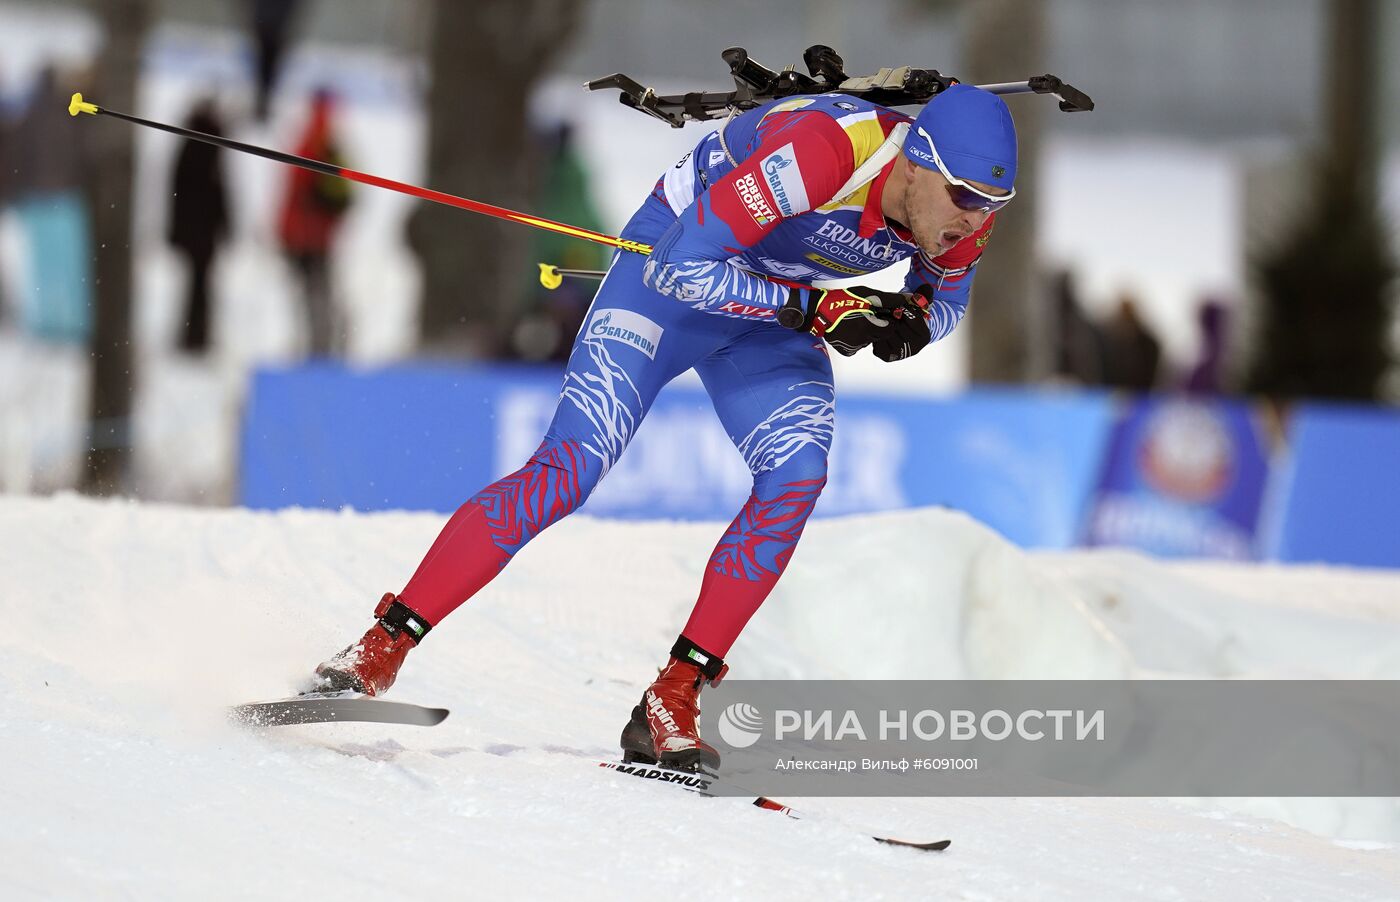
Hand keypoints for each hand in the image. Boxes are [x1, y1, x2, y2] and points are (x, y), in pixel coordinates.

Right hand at [779, 284, 932, 358]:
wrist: (817, 311)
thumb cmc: (843, 299)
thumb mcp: (867, 295)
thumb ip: (889, 300)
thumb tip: (908, 300)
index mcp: (869, 326)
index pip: (890, 328)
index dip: (887, 320)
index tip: (879, 313)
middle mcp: (863, 340)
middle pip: (881, 336)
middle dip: (878, 326)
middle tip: (866, 315)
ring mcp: (854, 347)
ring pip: (870, 341)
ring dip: (868, 332)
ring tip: (856, 320)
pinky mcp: (846, 351)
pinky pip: (859, 346)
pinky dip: (857, 338)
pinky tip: (849, 328)